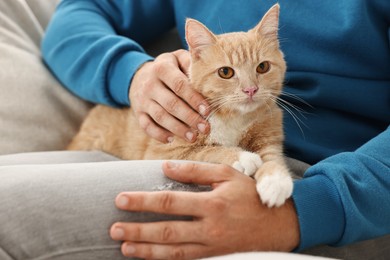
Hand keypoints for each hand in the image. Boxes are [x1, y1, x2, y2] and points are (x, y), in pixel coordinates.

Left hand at [110, 162, 299, 259]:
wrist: (280, 225)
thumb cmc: (251, 196)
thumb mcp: (227, 175)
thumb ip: (195, 170)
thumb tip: (165, 167)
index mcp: (212, 204)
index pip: (170, 203)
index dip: (143, 202)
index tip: (120, 200)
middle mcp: (210, 228)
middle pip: (166, 232)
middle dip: (137, 231)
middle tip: (113, 229)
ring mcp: (212, 247)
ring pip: (173, 252)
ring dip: (146, 251)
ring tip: (124, 247)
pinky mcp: (216, 257)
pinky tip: (150, 259)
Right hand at [129, 49, 209, 142]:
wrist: (139, 75)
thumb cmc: (168, 68)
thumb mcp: (177, 58)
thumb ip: (191, 62)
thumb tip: (210, 70)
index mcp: (162, 68)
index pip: (179, 85)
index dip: (194, 99)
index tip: (207, 111)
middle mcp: (150, 84)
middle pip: (171, 103)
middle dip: (189, 118)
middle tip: (205, 128)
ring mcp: (142, 100)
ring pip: (160, 117)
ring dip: (177, 129)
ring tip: (193, 137)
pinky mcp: (138, 112)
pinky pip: (146, 126)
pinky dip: (158, 134)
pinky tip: (171, 139)